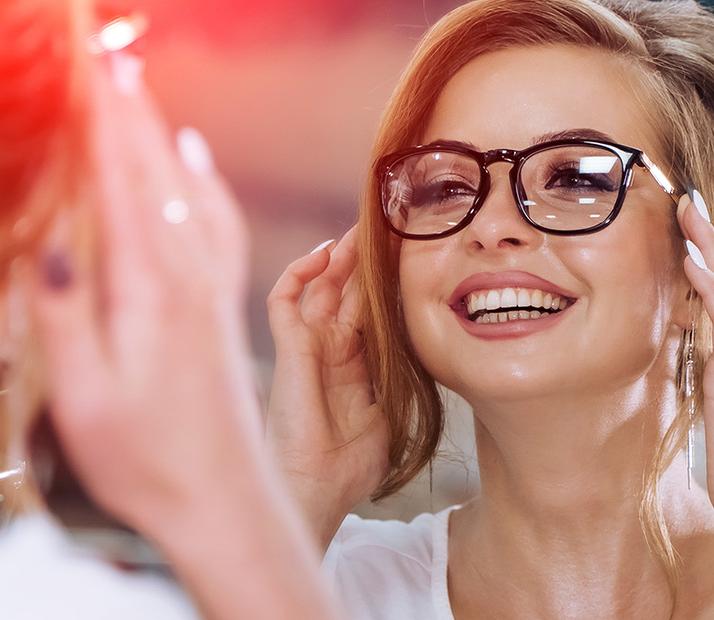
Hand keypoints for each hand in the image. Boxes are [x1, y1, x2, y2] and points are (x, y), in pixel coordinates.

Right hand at [29, 51, 257, 531]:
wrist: (224, 505)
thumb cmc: (147, 462)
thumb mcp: (86, 398)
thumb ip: (66, 318)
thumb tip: (45, 242)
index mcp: (149, 289)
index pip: (120, 181)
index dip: (100, 118)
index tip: (82, 67)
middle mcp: (187, 277)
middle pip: (153, 170)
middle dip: (125, 108)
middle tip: (100, 52)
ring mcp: (209, 290)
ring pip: (182, 188)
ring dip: (156, 133)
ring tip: (133, 86)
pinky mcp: (219, 308)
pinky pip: (212, 221)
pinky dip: (197, 178)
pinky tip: (191, 160)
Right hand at [267, 228, 389, 549]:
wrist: (317, 490)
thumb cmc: (351, 466)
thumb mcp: (391, 413)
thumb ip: (400, 379)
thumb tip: (429, 351)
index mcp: (352, 364)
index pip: (367, 309)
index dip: (382, 282)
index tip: (405, 253)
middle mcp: (327, 349)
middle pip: (344, 290)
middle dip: (362, 258)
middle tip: (383, 224)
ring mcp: (306, 347)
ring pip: (317, 286)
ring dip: (336, 256)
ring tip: (358, 228)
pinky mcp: (288, 349)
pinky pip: (284, 299)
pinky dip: (299, 273)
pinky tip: (323, 254)